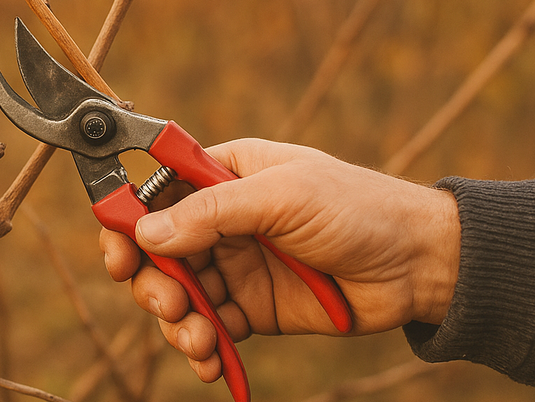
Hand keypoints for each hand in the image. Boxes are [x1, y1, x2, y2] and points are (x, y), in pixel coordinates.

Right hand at [99, 138, 459, 381]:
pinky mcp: (253, 308)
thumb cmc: (357, 209)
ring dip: (178, 321)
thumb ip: (212, 211)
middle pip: (159, 251)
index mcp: (227, 174)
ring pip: (180, 294)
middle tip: (168, 306)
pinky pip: (211, 327)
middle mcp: (225, 219)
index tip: (117, 254)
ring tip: (198, 340)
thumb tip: (146, 231)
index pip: (159, 193)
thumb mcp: (282, 197)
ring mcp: (237, 265)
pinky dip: (203, 346)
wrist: (416, 265)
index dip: (130, 222)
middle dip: (153, 283)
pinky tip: (211, 361)